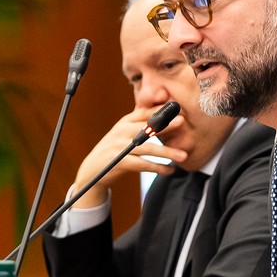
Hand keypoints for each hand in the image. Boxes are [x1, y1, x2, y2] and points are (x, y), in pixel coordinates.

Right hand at [68, 111, 188, 208]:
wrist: (93, 169)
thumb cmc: (115, 149)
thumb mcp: (124, 132)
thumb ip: (139, 122)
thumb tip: (160, 109)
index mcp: (125, 122)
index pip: (144, 112)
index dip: (160, 109)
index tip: (177, 107)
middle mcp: (122, 132)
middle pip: (146, 127)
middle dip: (165, 124)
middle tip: (182, 122)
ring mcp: (120, 147)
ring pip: (148, 148)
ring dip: (167, 151)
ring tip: (183, 155)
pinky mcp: (119, 162)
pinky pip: (142, 165)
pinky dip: (158, 168)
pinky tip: (170, 170)